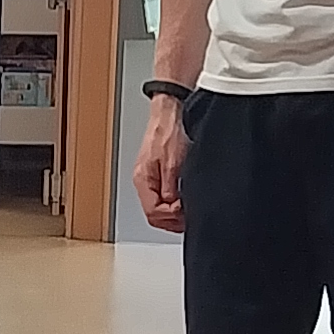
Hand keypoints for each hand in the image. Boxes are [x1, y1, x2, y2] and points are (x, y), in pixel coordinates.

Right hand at [136, 107, 186, 234]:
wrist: (171, 113)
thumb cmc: (170, 131)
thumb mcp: (174, 164)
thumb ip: (172, 189)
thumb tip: (174, 208)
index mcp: (143, 179)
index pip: (153, 213)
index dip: (171, 217)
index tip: (186, 213)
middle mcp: (144, 181)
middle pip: (154, 215)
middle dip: (173, 220)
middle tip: (190, 218)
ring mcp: (151, 178)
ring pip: (159, 207)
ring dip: (174, 213)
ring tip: (189, 210)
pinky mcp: (159, 174)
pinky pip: (164, 197)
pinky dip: (175, 203)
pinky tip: (185, 201)